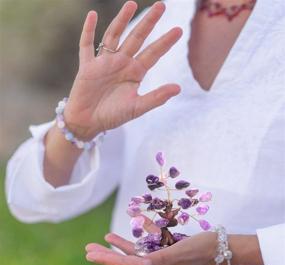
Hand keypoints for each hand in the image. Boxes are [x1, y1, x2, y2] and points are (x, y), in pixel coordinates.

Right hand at [64, 1, 182, 139]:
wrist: (88, 122)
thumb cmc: (113, 116)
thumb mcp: (137, 107)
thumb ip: (156, 98)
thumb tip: (179, 88)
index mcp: (135, 73)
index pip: (153, 54)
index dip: (165, 42)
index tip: (179, 30)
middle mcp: (121, 64)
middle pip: (136, 38)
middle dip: (148, 23)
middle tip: (161, 5)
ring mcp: (104, 63)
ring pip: (114, 36)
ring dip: (121, 20)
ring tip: (132, 4)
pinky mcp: (87, 66)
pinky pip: (86, 45)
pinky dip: (88, 31)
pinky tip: (92, 15)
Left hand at [85, 217, 263, 264]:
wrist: (222, 247)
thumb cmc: (204, 248)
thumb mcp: (182, 251)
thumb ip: (162, 259)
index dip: (107, 259)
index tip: (90, 255)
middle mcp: (157, 264)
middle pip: (126, 259)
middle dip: (107, 254)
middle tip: (89, 249)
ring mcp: (163, 256)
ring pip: (136, 250)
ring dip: (120, 244)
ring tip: (106, 238)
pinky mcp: (169, 248)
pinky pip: (150, 240)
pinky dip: (141, 233)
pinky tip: (136, 224)